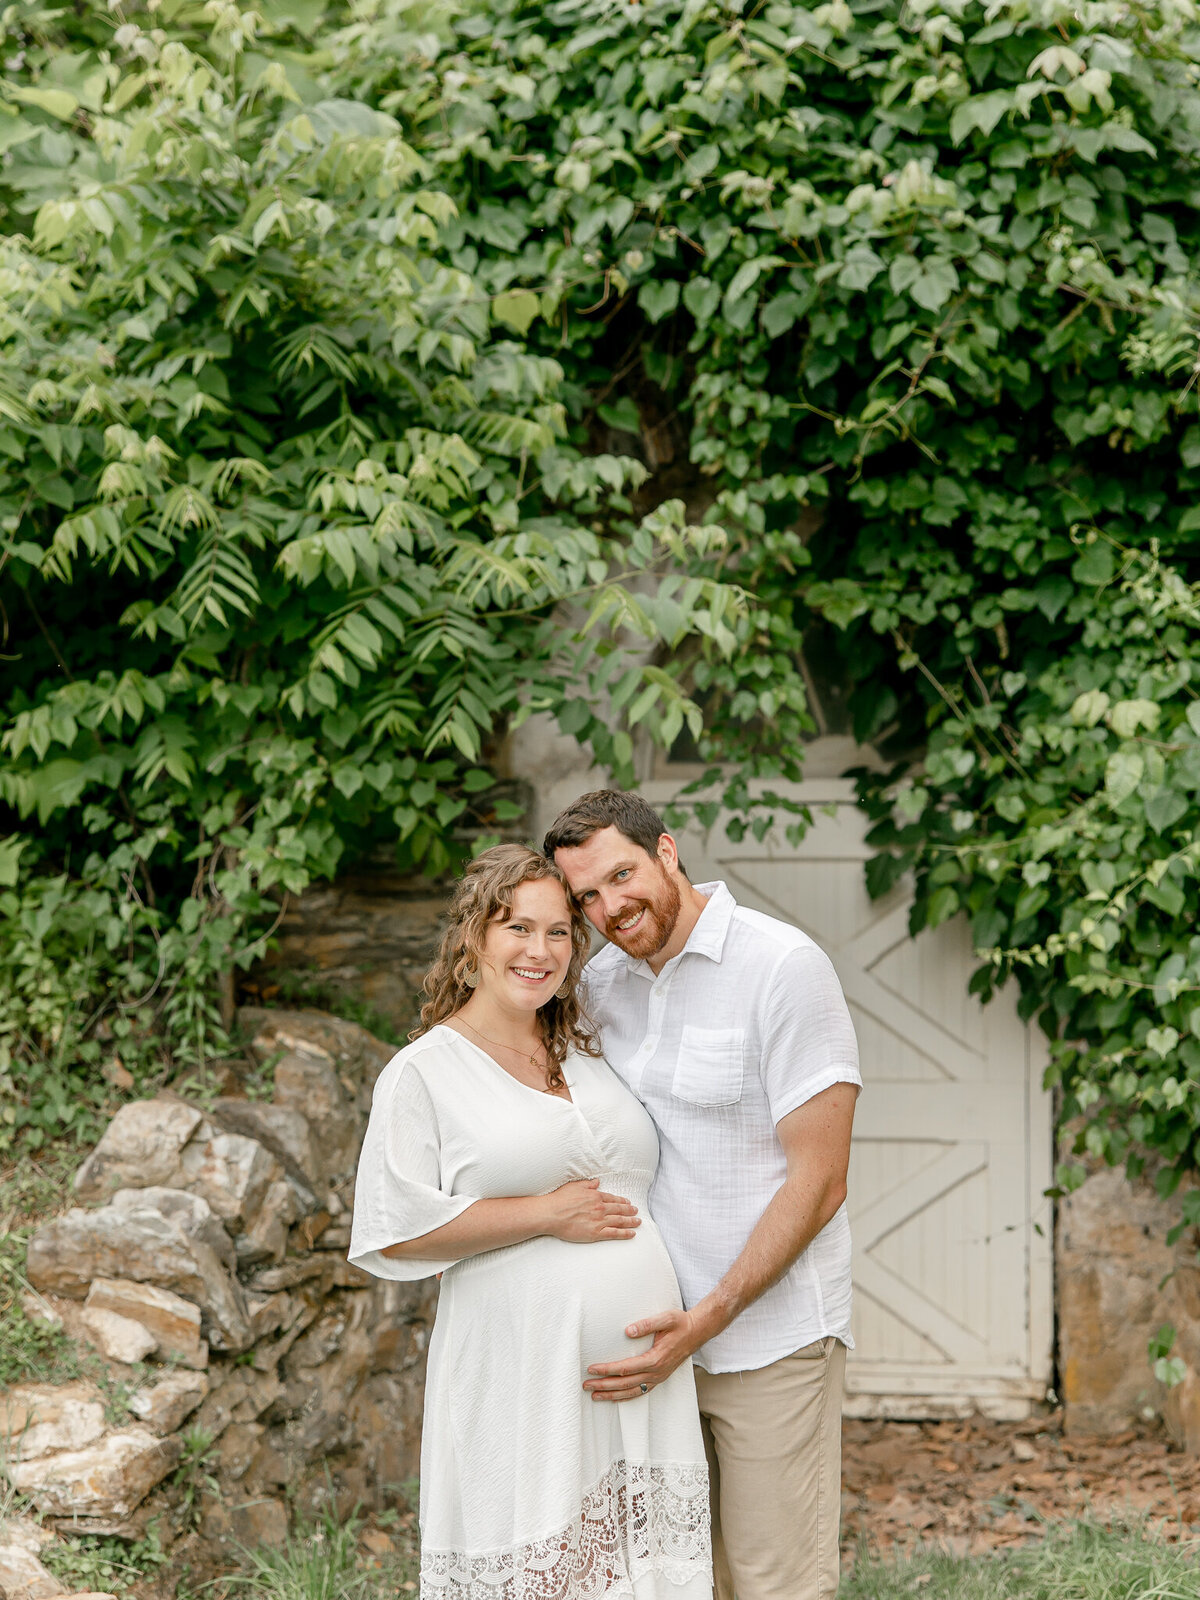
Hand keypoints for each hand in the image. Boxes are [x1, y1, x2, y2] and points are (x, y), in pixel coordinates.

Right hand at [543, 1178, 640, 1243]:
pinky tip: (632, 1233)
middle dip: (630, 1210)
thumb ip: (588, 1184)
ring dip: (631, 1221)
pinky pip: (614, 1233)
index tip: (628, 1202)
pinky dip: (625, 1233)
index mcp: (595, 1196)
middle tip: (637, 1211)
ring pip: (620, 1221)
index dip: (622, 1201)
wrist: (552, 1214)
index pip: (612, 1198)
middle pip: (619, 1209)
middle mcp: (600, 1208)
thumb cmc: (560, 1200)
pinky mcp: (596, 1233)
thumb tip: (597, 1181)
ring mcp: (599, 1221)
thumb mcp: (574, 1186)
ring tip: (638, 1222)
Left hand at [584, 1307, 701, 1401]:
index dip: (607, 1369)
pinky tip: (615, 1397)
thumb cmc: (680, 1323)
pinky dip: (626, 1396)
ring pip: (632, 1392)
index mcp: (655, 1359)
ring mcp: (658, 1378)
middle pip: (625, 1384)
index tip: (592, 1369)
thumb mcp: (666, 1318)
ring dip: (612, 1395)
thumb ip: (647, 1324)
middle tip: (586, 1385)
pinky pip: (641, 1392)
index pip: (625, 1368)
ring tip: (595, 1396)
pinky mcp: (659, 1378)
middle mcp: (656, 1372)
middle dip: (604, 1385)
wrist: (697, 1332)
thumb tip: (628, 1331)